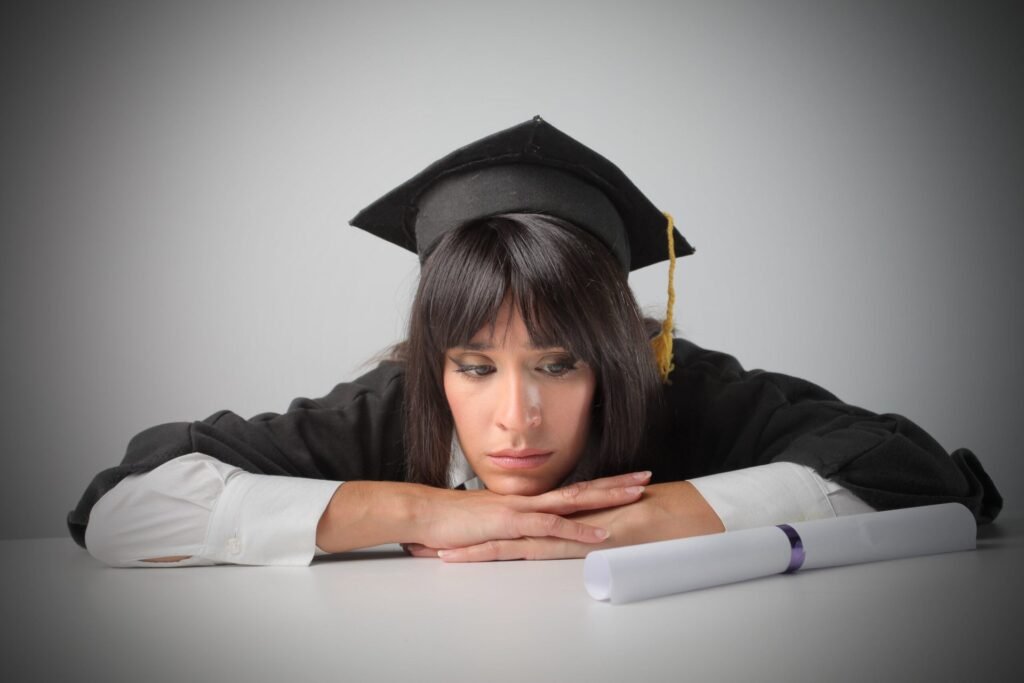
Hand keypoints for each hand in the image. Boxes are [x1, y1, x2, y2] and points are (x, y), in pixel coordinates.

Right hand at [408, 471, 652, 550]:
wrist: (423, 515)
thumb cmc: (449, 522)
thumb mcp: (486, 523)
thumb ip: (507, 525)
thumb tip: (521, 532)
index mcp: (525, 501)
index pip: (570, 490)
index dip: (598, 485)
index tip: (623, 481)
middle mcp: (529, 500)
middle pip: (581, 489)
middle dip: (615, 483)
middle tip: (645, 477)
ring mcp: (522, 510)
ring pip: (574, 501)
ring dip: (606, 498)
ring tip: (635, 496)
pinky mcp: (511, 524)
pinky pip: (551, 527)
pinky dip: (578, 531)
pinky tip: (599, 535)